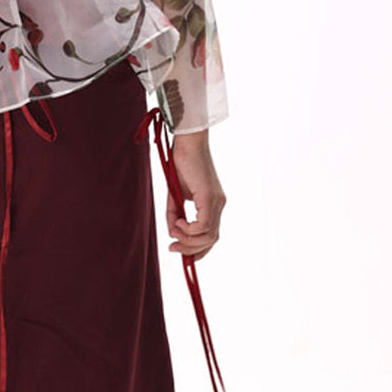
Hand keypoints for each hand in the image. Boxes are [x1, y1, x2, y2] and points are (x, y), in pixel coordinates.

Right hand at [164, 132, 225, 260]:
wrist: (187, 140)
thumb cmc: (180, 161)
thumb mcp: (175, 193)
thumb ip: (175, 213)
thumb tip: (173, 233)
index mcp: (212, 203)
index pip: (210, 234)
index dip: (197, 248)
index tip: (179, 250)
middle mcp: (218, 204)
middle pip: (211, 240)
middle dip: (192, 249)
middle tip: (173, 247)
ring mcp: (216, 202)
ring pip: (209, 236)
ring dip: (188, 240)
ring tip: (173, 230)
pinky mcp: (210, 198)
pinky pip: (203, 225)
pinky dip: (188, 229)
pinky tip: (177, 220)